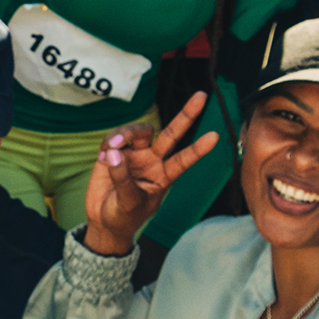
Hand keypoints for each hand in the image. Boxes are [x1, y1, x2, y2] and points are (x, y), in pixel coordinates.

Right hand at [80, 93, 220, 254]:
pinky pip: (114, 138)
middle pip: (171, 134)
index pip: (183, 160)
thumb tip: (114, 153)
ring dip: (125, 133)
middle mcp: (153, 161)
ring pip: (138, 131)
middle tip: (202, 97)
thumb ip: (123, 179)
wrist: (104, 221)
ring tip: (112, 146)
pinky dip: (108, 142)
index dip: (197, 149)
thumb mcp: (128, 203)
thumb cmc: (124, 216)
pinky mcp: (114, 153)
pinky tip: (103, 156)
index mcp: (164, 176)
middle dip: (186, 116)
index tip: (214, 137)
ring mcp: (134, 155)